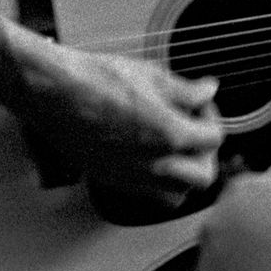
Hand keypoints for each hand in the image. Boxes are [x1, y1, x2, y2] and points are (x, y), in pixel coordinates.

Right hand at [1, 20, 224, 207]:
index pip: (214, 138)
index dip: (210, 117)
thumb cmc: (97, 80)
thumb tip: (207, 90)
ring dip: (183, 176)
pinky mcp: (110, 179)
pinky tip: (147, 155)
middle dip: (204, 154)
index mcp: (170, 135)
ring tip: (174, 149)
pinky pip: (145, 194)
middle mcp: (154, 164)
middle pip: (203, 176)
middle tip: (193, 132)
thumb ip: (186, 89)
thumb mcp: (151, 75)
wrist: (56, 93)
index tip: (198, 106)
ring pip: (175, 195)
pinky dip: (155, 182)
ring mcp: (131, 176)